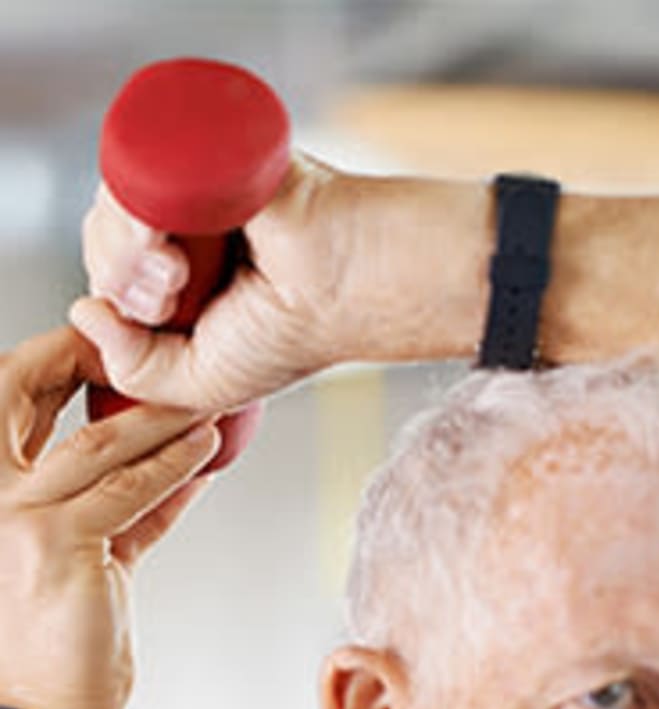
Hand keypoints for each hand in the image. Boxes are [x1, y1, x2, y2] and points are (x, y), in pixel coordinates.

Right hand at [0, 324, 218, 708]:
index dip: (54, 366)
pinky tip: (205, 453)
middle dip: (80, 355)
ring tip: (205, 404)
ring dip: (159, 418)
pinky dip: (173, 468)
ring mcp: (16, 516)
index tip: (107, 350)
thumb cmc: (59, 654)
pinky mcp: (57, 541)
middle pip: (20, 390)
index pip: (9, 405)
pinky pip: (129, 490)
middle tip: (140, 347)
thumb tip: (171, 478)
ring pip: (98, 442)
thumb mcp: (84, 566)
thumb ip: (118, 516)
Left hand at [70, 155, 364, 411]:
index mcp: (178, 276)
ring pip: (113, 199)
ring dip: (126, 249)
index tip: (159, 320)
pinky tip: (163, 240)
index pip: (110, 274)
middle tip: (171, 298)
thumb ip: (138, 371)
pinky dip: (133, 206)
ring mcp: (190, 182)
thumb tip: (83, 311)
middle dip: (119, 275)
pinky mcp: (203, 145)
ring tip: (178, 274)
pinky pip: (139, 163)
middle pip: (103, 235)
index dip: (115, 298)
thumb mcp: (200, 385)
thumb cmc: (292, 335)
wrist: (346, 285)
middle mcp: (180, 227)